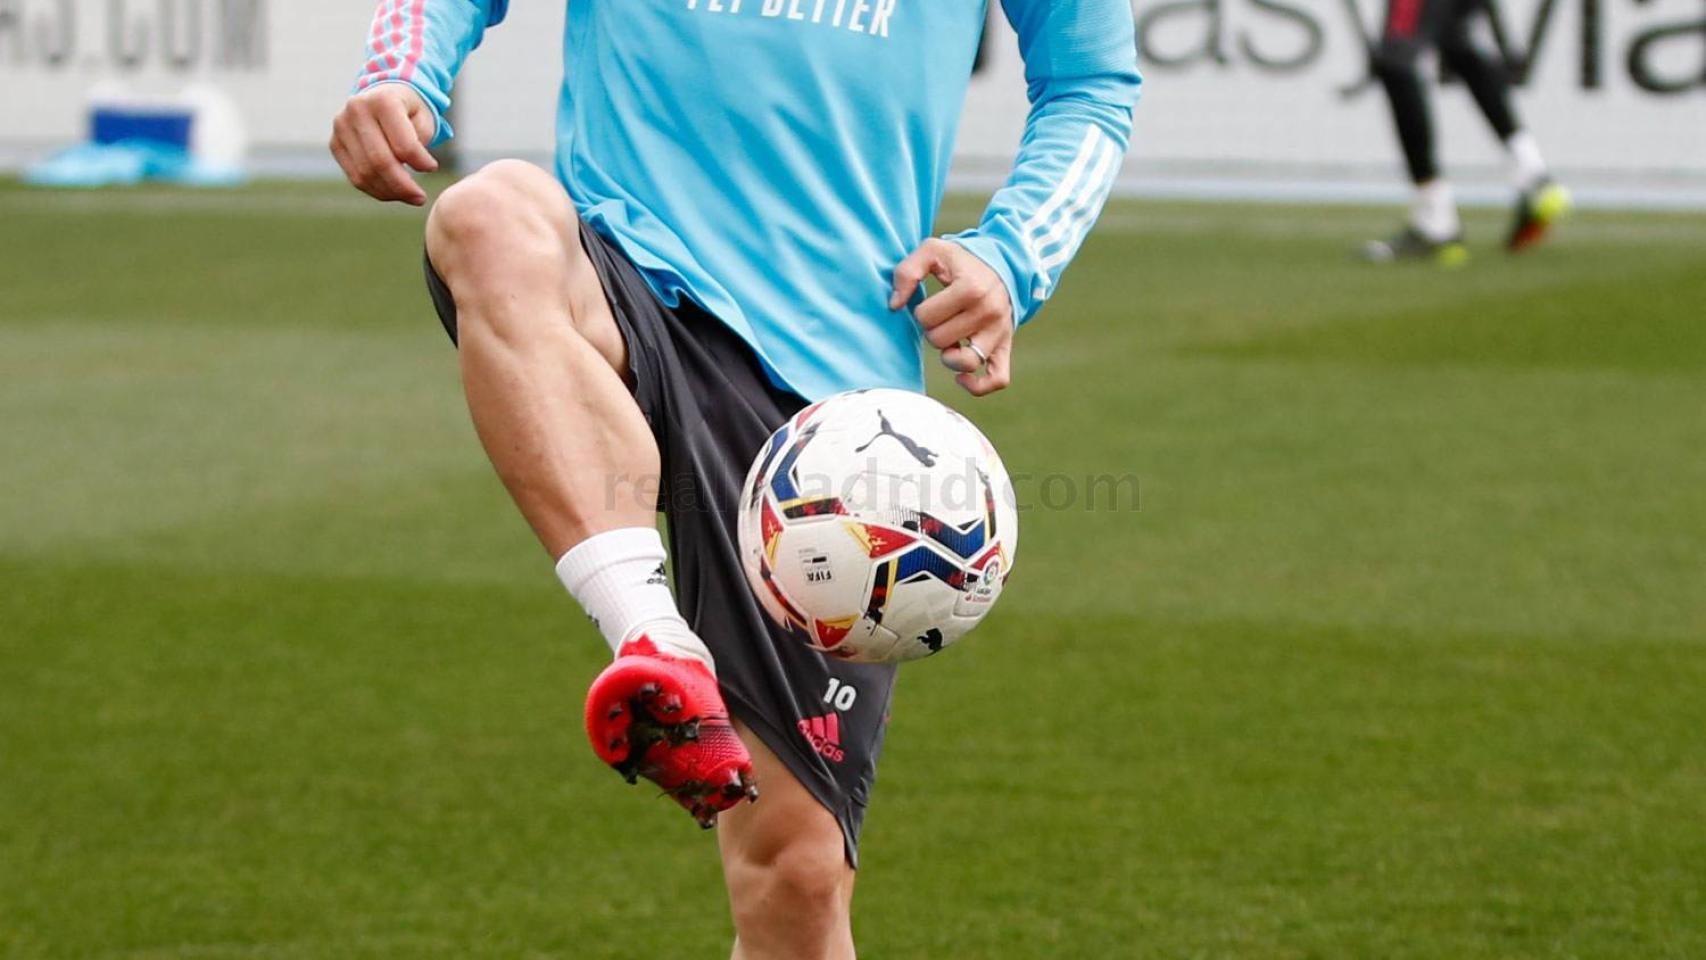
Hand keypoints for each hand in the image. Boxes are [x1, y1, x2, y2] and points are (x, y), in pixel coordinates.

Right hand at [329, 84, 438, 205]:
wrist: (382, 95)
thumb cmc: (409, 110)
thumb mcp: (424, 117)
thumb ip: (420, 142)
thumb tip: (410, 169)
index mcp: (383, 100)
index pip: (403, 145)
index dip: (420, 163)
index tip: (432, 168)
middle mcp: (357, 110)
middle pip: (380, 161)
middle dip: (404, 186)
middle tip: (421, 198)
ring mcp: (341, 127)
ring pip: (365, 174)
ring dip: (390, 192)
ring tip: (410, 197)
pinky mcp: (335, 143)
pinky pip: (355, 177)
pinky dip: (376, 190)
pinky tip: (393, 193)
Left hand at [890, 238, 1013, 396]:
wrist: (1001, 266)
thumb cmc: (960, 261)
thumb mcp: (932, 251)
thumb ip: (907, 271)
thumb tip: (895, 305)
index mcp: (971, 288)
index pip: (926, 317)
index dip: (920, 312)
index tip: (930, 303)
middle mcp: (989, 312)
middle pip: (940, 341)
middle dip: (932, 331)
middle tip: (941, 319)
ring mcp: (999, 332)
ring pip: (966, 362)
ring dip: (949, 356)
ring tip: (950, 342)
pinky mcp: (1005, 347)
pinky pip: (997, 379)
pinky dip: (977, 386)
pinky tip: (960, 379)